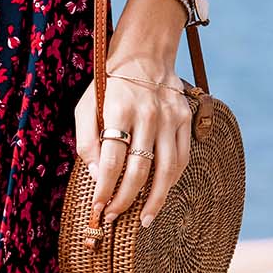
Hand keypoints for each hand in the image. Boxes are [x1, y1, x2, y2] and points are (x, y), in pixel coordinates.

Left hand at [72, 58, 193, 229]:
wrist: (145, 54)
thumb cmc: (109, 85)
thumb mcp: (87, 105)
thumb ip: (87, 141)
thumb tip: (98, 176)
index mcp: (119, 109)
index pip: (112, 159)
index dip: (104, 189)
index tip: (98, 207)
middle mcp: (148, 114)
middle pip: (139, 169)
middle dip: (125, 199)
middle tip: (114, 217)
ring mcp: (170, 118)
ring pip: (166, 169)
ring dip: (155, 199)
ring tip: (145, 218)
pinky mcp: (185, 119)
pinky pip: (182, 158)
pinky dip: (171, 180)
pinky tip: (160, 194)